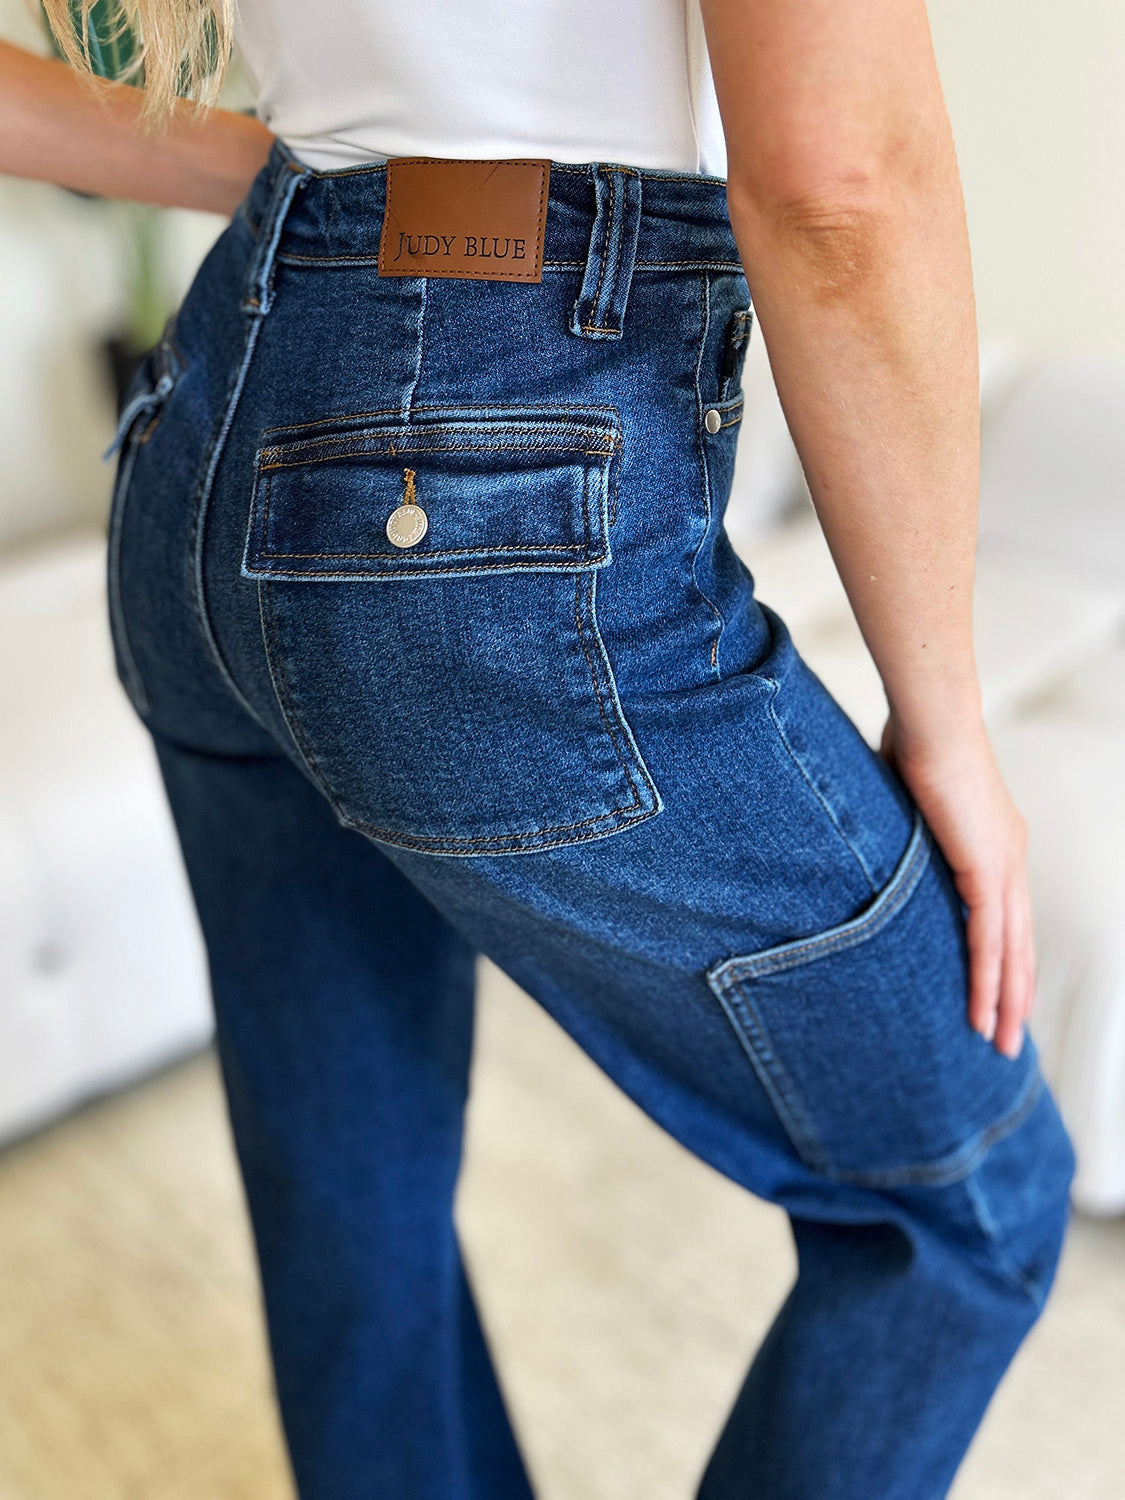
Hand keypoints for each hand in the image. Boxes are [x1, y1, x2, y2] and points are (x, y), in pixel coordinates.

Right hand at [880, 712, 1032, 1058]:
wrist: (931, 719)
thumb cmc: (912, 740)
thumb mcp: (904, 798)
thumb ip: (899, 829)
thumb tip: (867, 838)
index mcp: (994, 840)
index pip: (1004, 913)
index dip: (1003, 956)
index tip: (996, 992)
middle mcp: (1009, 856)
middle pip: (1018, 941)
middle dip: (1014, 994)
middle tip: (1007, 1038)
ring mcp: (1004, 864)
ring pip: (1011, 950)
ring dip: (1007, 1001)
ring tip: (999, 1042)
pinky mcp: (987, 869)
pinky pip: (990, 939)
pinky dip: (990, 980)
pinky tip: (985, 1013)